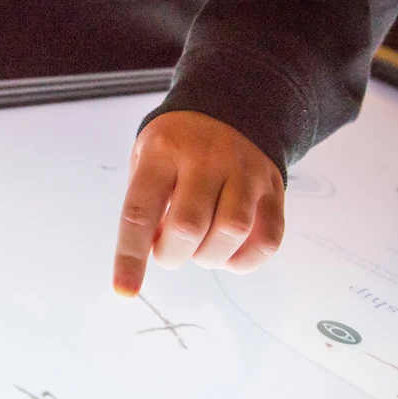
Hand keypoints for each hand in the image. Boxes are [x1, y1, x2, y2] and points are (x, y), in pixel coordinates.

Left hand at [112, 111, 284, 295]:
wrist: (231, 108)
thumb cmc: (176, 146)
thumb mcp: (146, 158)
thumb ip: (146, 205)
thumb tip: (153, 252)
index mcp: (163, 151)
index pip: (139, 211)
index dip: (130, 257)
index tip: (124, 290)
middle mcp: (205, 158)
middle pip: (188, 226)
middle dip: (173, 255)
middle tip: (171, 251)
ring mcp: (244, 170)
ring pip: (231, 232)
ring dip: (210, 257)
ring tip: (201, 249)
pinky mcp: (273, 187)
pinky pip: (267, 239)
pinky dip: (246, 260)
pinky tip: (229, 253)